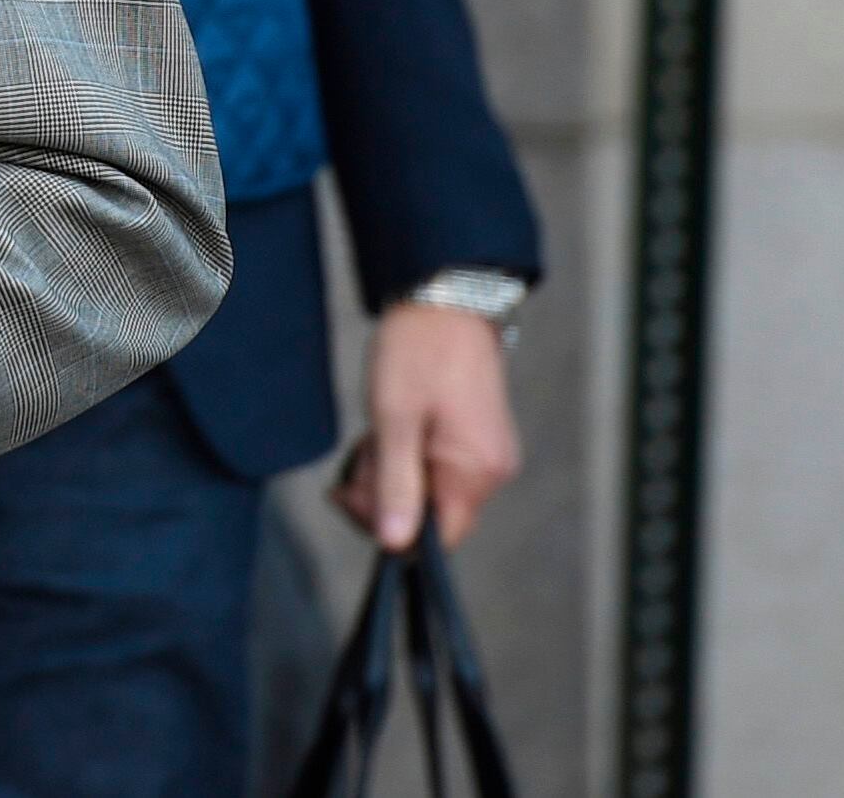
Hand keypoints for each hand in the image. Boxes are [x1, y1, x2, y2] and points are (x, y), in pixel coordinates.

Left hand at [333, 301, 522, 550]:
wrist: (445, 298)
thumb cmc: (419, 351)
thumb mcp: (394, 418)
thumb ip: (395, 484)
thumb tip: (394, 544)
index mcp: (475, 472)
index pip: (436, 539)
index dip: (389, 527)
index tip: (352, 491)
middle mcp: (492, 471)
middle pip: (430, 516)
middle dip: (384, 492)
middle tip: (359, 450)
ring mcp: (487, 454)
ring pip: (431, 490)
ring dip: (393, 470)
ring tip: (376, 430)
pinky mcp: (477, 439)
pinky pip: (440, 468)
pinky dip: (410, 455)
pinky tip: (394, 426)